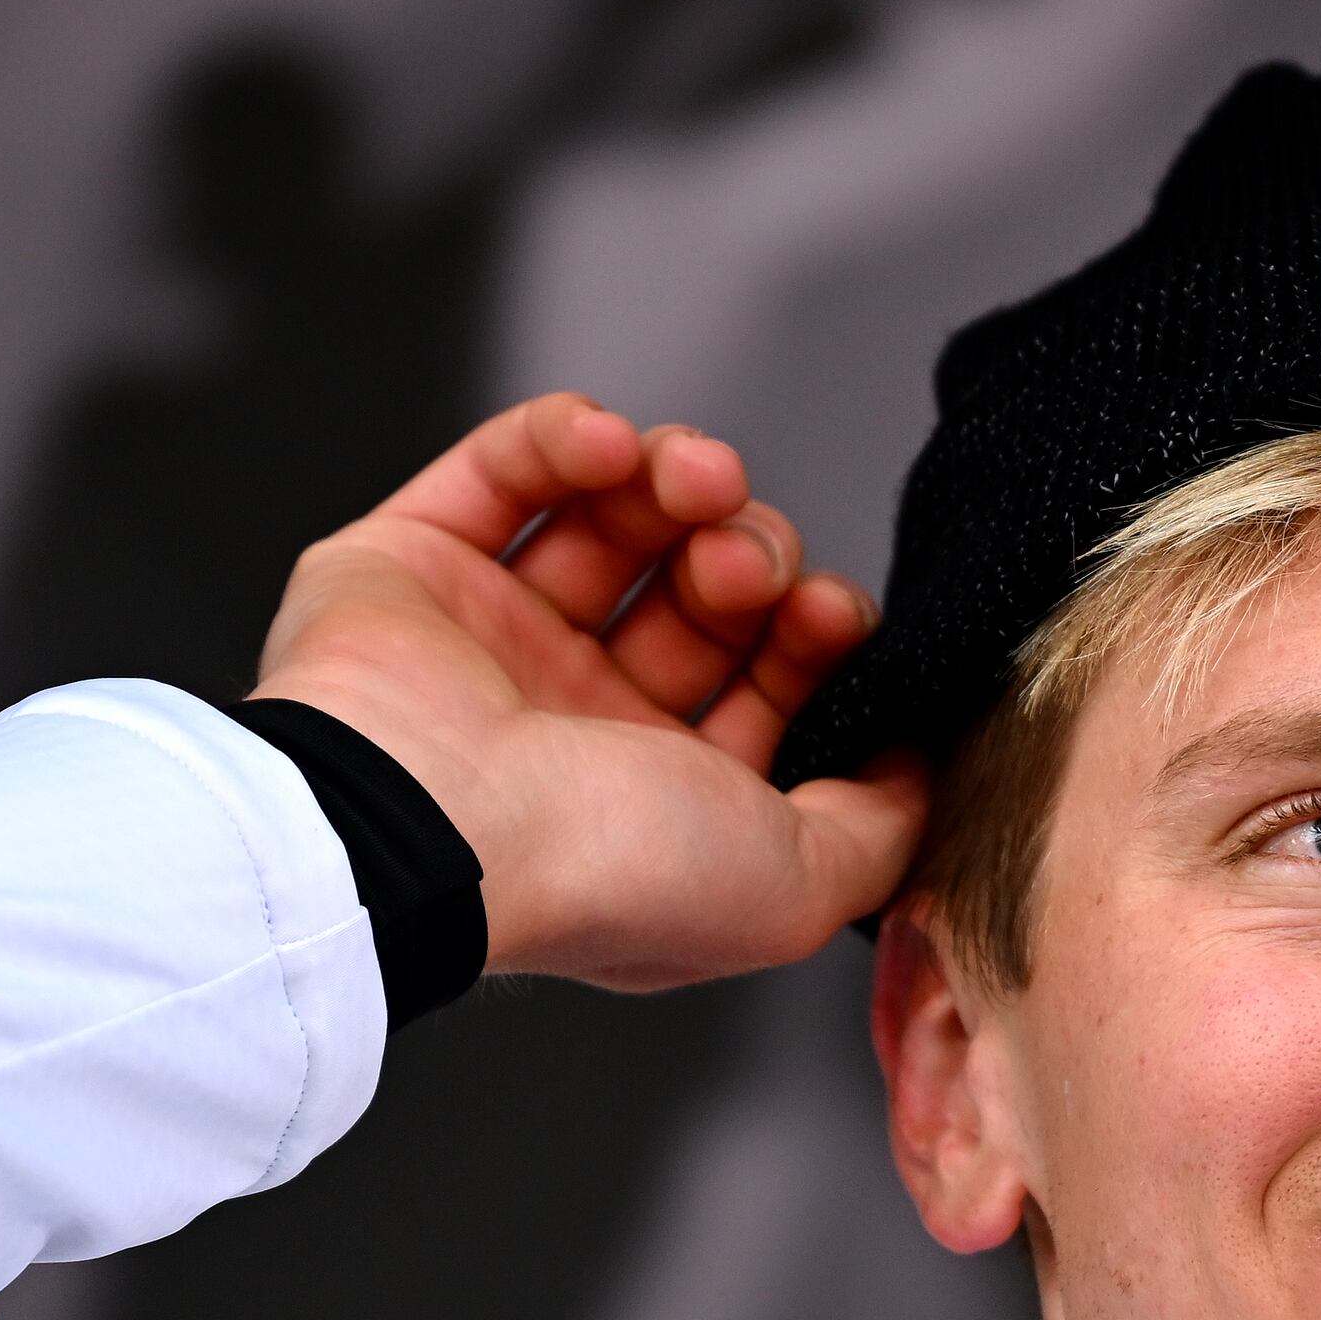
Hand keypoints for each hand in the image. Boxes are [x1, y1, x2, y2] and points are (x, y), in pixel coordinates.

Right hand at [246, 394, 924, 989]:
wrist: (432, 828)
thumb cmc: (606, 867)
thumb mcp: (799, 884)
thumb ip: (879, 827)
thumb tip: (914, 760)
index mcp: (657, 802)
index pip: (764, 685)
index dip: (812, 635)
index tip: (829, 614)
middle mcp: (573, 723)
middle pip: (697, 594)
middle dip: (748, 555)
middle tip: (743, 564)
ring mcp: (485, 642)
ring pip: (610, 521)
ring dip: (674, 479)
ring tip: (693, 479)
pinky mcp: (406, 566)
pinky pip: (502, 469)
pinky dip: (564, 436)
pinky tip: (608, 443)